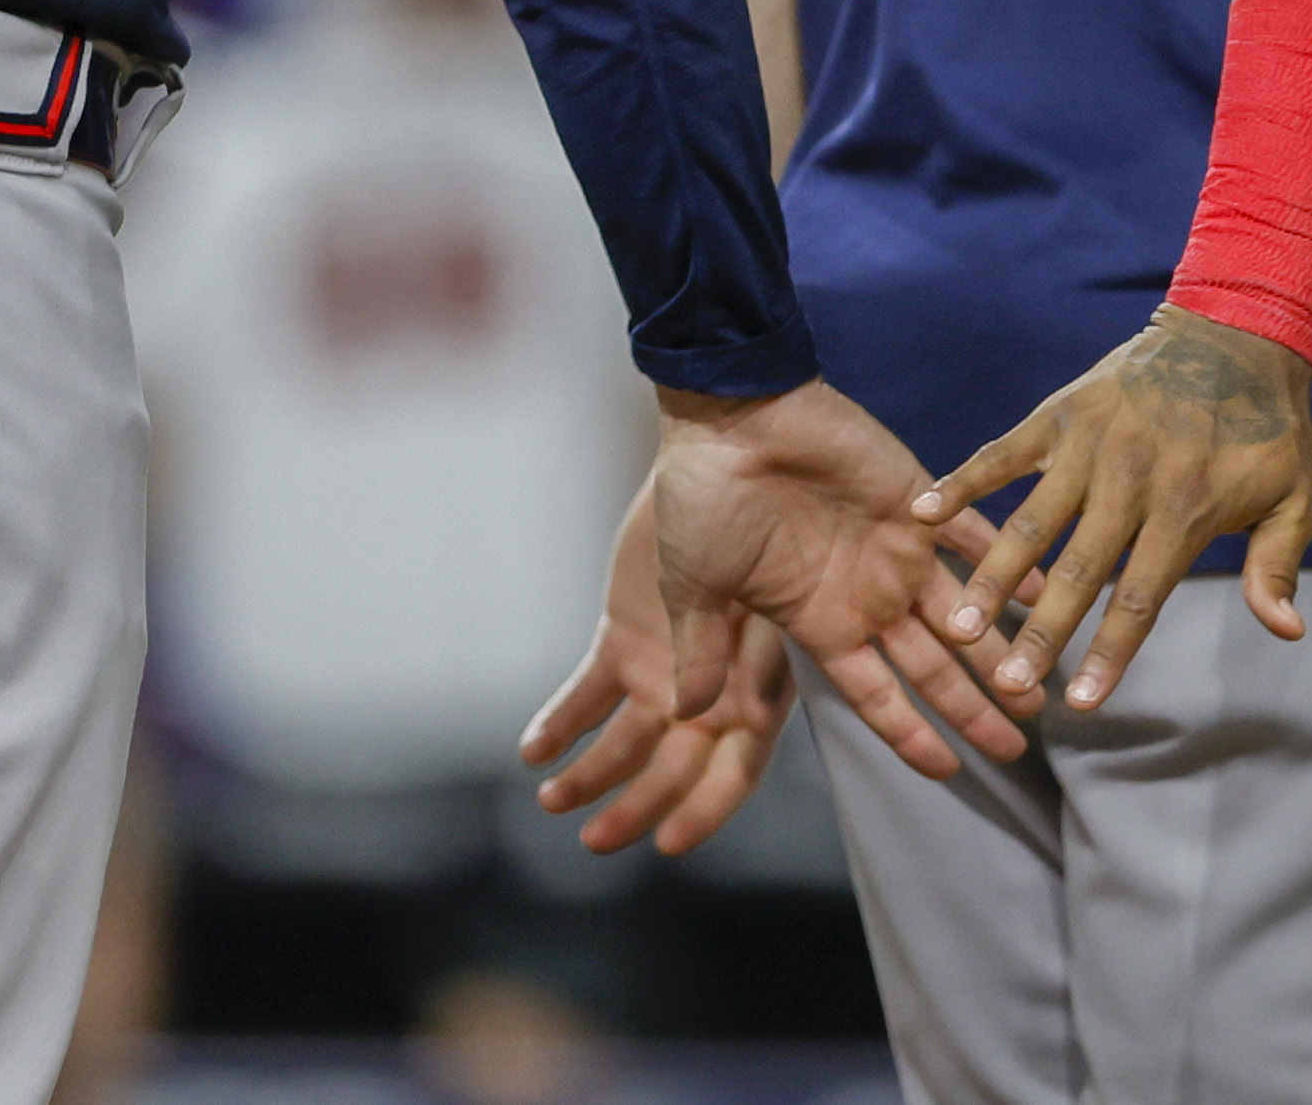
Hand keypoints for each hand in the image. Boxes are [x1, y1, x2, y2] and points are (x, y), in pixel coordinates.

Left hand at [521, 481, 801, 855]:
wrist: (732, 467)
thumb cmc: (775, 536)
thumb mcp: (776, 606)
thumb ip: (757, 668)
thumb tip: (738, 724)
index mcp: (758, 695)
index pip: (733, 773)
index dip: (702, 811)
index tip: (668, 843)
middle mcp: (708, 695)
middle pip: (670, 771)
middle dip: (633, 809)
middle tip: (593, 842)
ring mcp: (662, 670)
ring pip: (622, 743)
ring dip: (588, 775)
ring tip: (551, 799)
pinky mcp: (622, 639)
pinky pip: (586, 695)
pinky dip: (560, 722)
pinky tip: (534, 749)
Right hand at [647, 378, 1024, 783]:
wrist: (729, 413)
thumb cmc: (702, 496)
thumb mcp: (694, 585)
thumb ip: (702, 650)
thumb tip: (684, 716)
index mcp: (820, 621)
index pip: (876, 696)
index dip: (910, 736)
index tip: (950, 772)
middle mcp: (869, 593)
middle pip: (935, 667)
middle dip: (976, 708)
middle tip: (1021, 747)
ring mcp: (898, 548)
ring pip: (966, 613)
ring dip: (1003, 648)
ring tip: (1043, 686)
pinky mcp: (919, 498)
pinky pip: (974, 533)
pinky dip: (1009, 560)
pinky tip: (1044, 590)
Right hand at [918, 307, 1311, 713]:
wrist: (1235, 332)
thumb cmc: (1268, 428)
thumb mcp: (1295, 497)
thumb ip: (1278, 565)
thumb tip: (1286, 631)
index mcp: (1187, 509)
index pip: (1140, 598)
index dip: (1109, 654)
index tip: (1080, 703)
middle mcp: (1131, 480)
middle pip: (1078, 570)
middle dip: (1041, 632)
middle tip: (1004, 682)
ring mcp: (1089, 443)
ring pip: (1031, 522)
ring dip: (992, 575)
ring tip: (960, 624)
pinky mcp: (1061, 414)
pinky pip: (1003, 452)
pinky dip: (962, 481)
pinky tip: (922, 514)